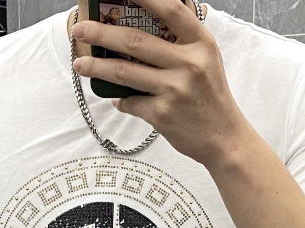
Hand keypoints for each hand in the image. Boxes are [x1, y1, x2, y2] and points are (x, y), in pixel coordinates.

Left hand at [71, 0, 252, 166]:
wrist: (224, 138)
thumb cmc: (211, 98)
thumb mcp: (206, 60)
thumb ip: (182, 42)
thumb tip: (142, 28)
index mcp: (200, 43)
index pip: (170, 10)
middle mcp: (188, 63)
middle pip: (135, 41)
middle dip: (101, 34)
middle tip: (81, 29)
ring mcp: (174, 90)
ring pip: (124, 73)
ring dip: (97, 68)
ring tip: (81, 64)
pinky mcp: (163, 114)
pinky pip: (132, 103)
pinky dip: (121, 102)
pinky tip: (117, 99)